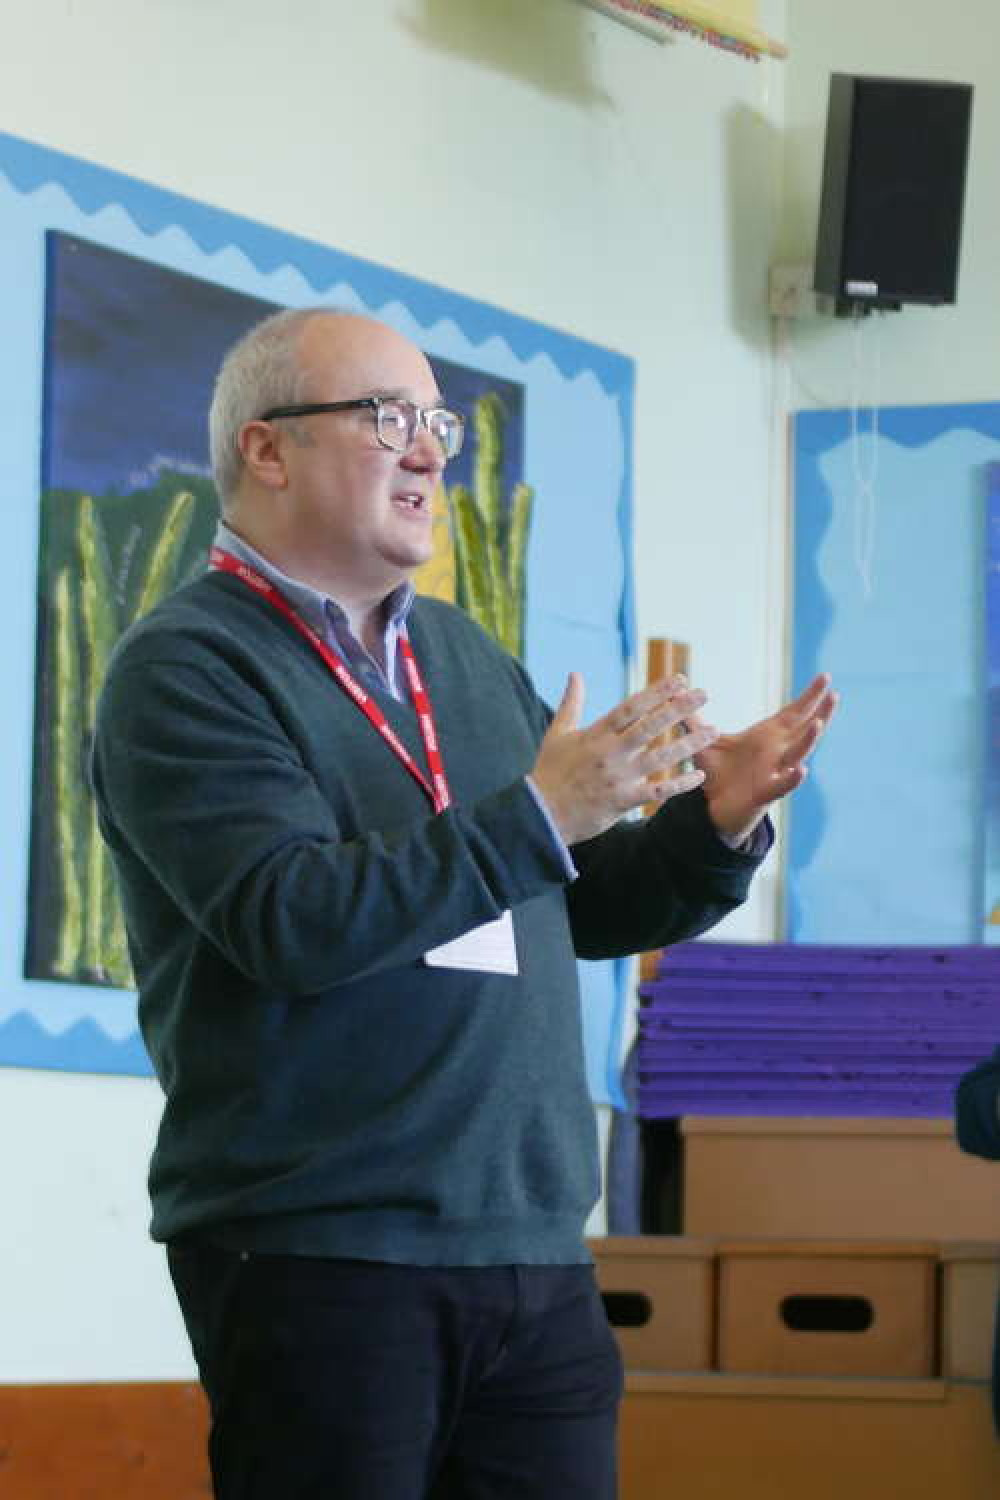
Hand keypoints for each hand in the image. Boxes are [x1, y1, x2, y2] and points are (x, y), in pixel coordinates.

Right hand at [532, 673, 718, 844]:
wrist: (541, 815)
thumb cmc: (549, 772)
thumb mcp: (557, 733)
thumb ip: (571, 703)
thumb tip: (576, 674)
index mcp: (596, 734)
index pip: (631, 707)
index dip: (657, 692)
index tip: (679, 679)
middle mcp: (611, 753)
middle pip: (651, 726)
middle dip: (679, 709)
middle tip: (704, 694)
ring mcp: (619, 778)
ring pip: (661, 757)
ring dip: (689, 744)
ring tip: (713, 732)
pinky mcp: (624, 801)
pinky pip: (658, 791)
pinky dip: (680, 784)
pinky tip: (699, 775)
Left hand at [690, 673, 837, 841]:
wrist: (713, 808)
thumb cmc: (718, 773)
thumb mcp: (706, 742)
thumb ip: (694, 719)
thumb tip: (677, 691)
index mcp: (769, 736)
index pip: (795, 712)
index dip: (810, 696)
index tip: (825, 676)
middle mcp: (777, 752)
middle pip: (805, 729)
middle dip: (820, 711)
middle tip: (833, 693)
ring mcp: (775, 772)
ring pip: (798, 754)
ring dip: (809, 740)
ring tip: (819, 723)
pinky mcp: (765, 793)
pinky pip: (782, 785)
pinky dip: (792, 778)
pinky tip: (801, 770)